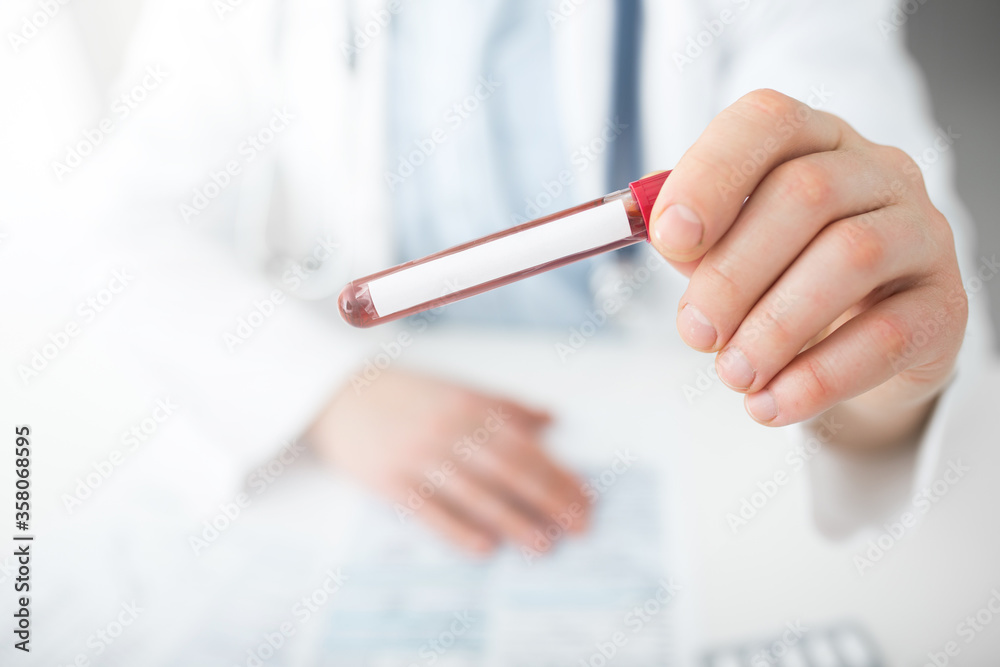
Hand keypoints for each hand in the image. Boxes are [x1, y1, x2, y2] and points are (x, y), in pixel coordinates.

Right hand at [307, 369, 588, 552]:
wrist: (339, 395)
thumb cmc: (405, 394)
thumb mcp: (458, 389)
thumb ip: (505, 405)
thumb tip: (551, 420)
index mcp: (471, 407)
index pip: (527, 446)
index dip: (559, 474)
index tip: (585, 500)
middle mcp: (450, 430)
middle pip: (510, 469)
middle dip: (549, 499)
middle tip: (579, 527)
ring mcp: (420, 456)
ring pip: (476, 492)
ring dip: (513, 520)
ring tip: (543, 545)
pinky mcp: (390, 481)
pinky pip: (430, 510)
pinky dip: (458, 529)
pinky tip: (484, 547)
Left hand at [650, 89, 967, 446]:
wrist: (861, 340)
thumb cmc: (781, 276)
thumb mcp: (729, 247)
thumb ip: (693, 238)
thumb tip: (660, 234)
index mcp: (813, 141)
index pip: (768, 123)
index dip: (712, 175)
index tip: (669, 238)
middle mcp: (876, 172)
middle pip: (805, 194)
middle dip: (733, 272)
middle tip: (695, 332)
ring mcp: (920, 232)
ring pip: (850, 257)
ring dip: (775, 326)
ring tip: (733, 374)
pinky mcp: (944, 304)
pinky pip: (888, 335)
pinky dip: (818, 377)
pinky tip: (772, 404)